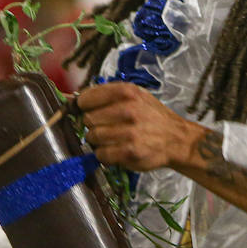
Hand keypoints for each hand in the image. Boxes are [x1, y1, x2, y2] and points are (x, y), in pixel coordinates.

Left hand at [78, 82, 199, 171]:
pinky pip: (101, 154)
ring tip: (113, 140)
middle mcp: (128, 109)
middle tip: (107, 128)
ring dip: (99, 142)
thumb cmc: (152, 116)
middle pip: (87, 119)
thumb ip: (106, 95)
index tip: (87, 112)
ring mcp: (129, 132)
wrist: (176, 139)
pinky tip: (117, 151)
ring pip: (92, 138)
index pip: (86, 98)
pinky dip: (105, 155)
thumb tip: (70, 99)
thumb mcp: (134, 96)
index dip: (83, 107)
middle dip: (93, 126)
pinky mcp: (129, 151)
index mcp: (126, 92)